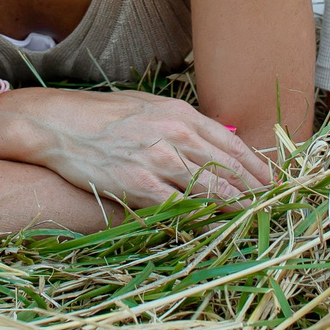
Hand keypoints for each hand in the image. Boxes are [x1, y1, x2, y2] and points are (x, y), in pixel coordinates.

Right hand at [0, 88, 267, 208]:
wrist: (57, 123)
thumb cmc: (101, 114)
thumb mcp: (147, 105)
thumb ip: (180, 121)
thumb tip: (210, 137)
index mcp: (179, 113)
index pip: (230, 142)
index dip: (255, 164)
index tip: (272, 180)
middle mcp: (174, 134)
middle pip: (226, 166)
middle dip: (253, 187)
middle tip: (270, 203)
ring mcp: (157, 159)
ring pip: (209, 187)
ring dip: (234, 203)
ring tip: (251, 215)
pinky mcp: (138, 183)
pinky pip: (178, 205)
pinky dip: (200, 216)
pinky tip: (214, 224)